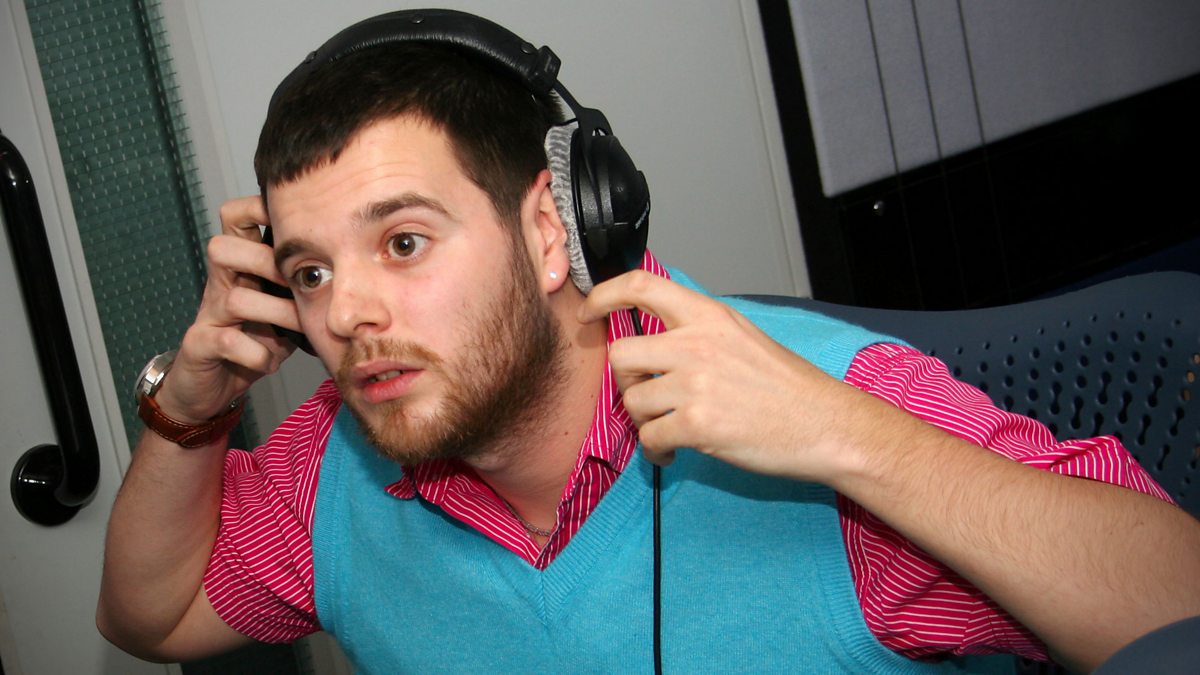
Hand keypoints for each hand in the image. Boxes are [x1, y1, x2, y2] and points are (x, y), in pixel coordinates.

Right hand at [155, 196, 299, 423]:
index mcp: (241, 266)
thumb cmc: (255, 339)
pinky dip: (256, 354)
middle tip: (301, 283)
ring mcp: (208, 314)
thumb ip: (308, 287)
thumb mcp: (285, 308)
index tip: (295, 216)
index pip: (235, 217)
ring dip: (277, 313)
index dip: (257, 208)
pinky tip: (269, 360)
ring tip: (300, 327)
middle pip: (222, 248)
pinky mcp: (200, 345)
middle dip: (267, 262)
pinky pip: (227, 342)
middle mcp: (220, 284)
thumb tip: (359, 270)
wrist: (211, 384)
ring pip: (235, 298)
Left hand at [579, 270, 867, 482]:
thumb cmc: (787, 386)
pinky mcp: (697, 425)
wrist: (824, 424)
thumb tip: (653, 341)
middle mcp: (696, 344)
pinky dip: (657, 450)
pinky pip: (650, 437)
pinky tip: (675, 452)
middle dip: (624, 381)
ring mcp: (695, 384)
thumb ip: (698, 331)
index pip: (640, 285)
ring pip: (632, 402)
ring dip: (645, 421)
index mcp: (708, 316)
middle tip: (645, 395)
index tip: (589, 311)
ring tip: (671, 429)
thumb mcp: (742, 336)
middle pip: (620, 354)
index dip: (603, 295)